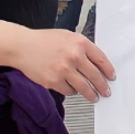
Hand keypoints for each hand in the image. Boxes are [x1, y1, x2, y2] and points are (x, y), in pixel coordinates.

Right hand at [0, 21, 114, 101]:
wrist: (23, 46)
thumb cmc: (44, 40)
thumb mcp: (68, 36)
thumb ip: (82, 47)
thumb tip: (96, 62)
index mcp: (80, 43)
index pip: (102, 60)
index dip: (108, 71)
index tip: (111, 77)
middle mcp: (74, 56)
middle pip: (95, 76)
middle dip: (103, 86)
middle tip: (106, 91)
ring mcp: (64, 70)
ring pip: (84, 87)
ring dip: (91, 94)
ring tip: (94, 97)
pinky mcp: (54, 81)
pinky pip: (69, 91)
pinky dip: (72, 91)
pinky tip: (73, 89)